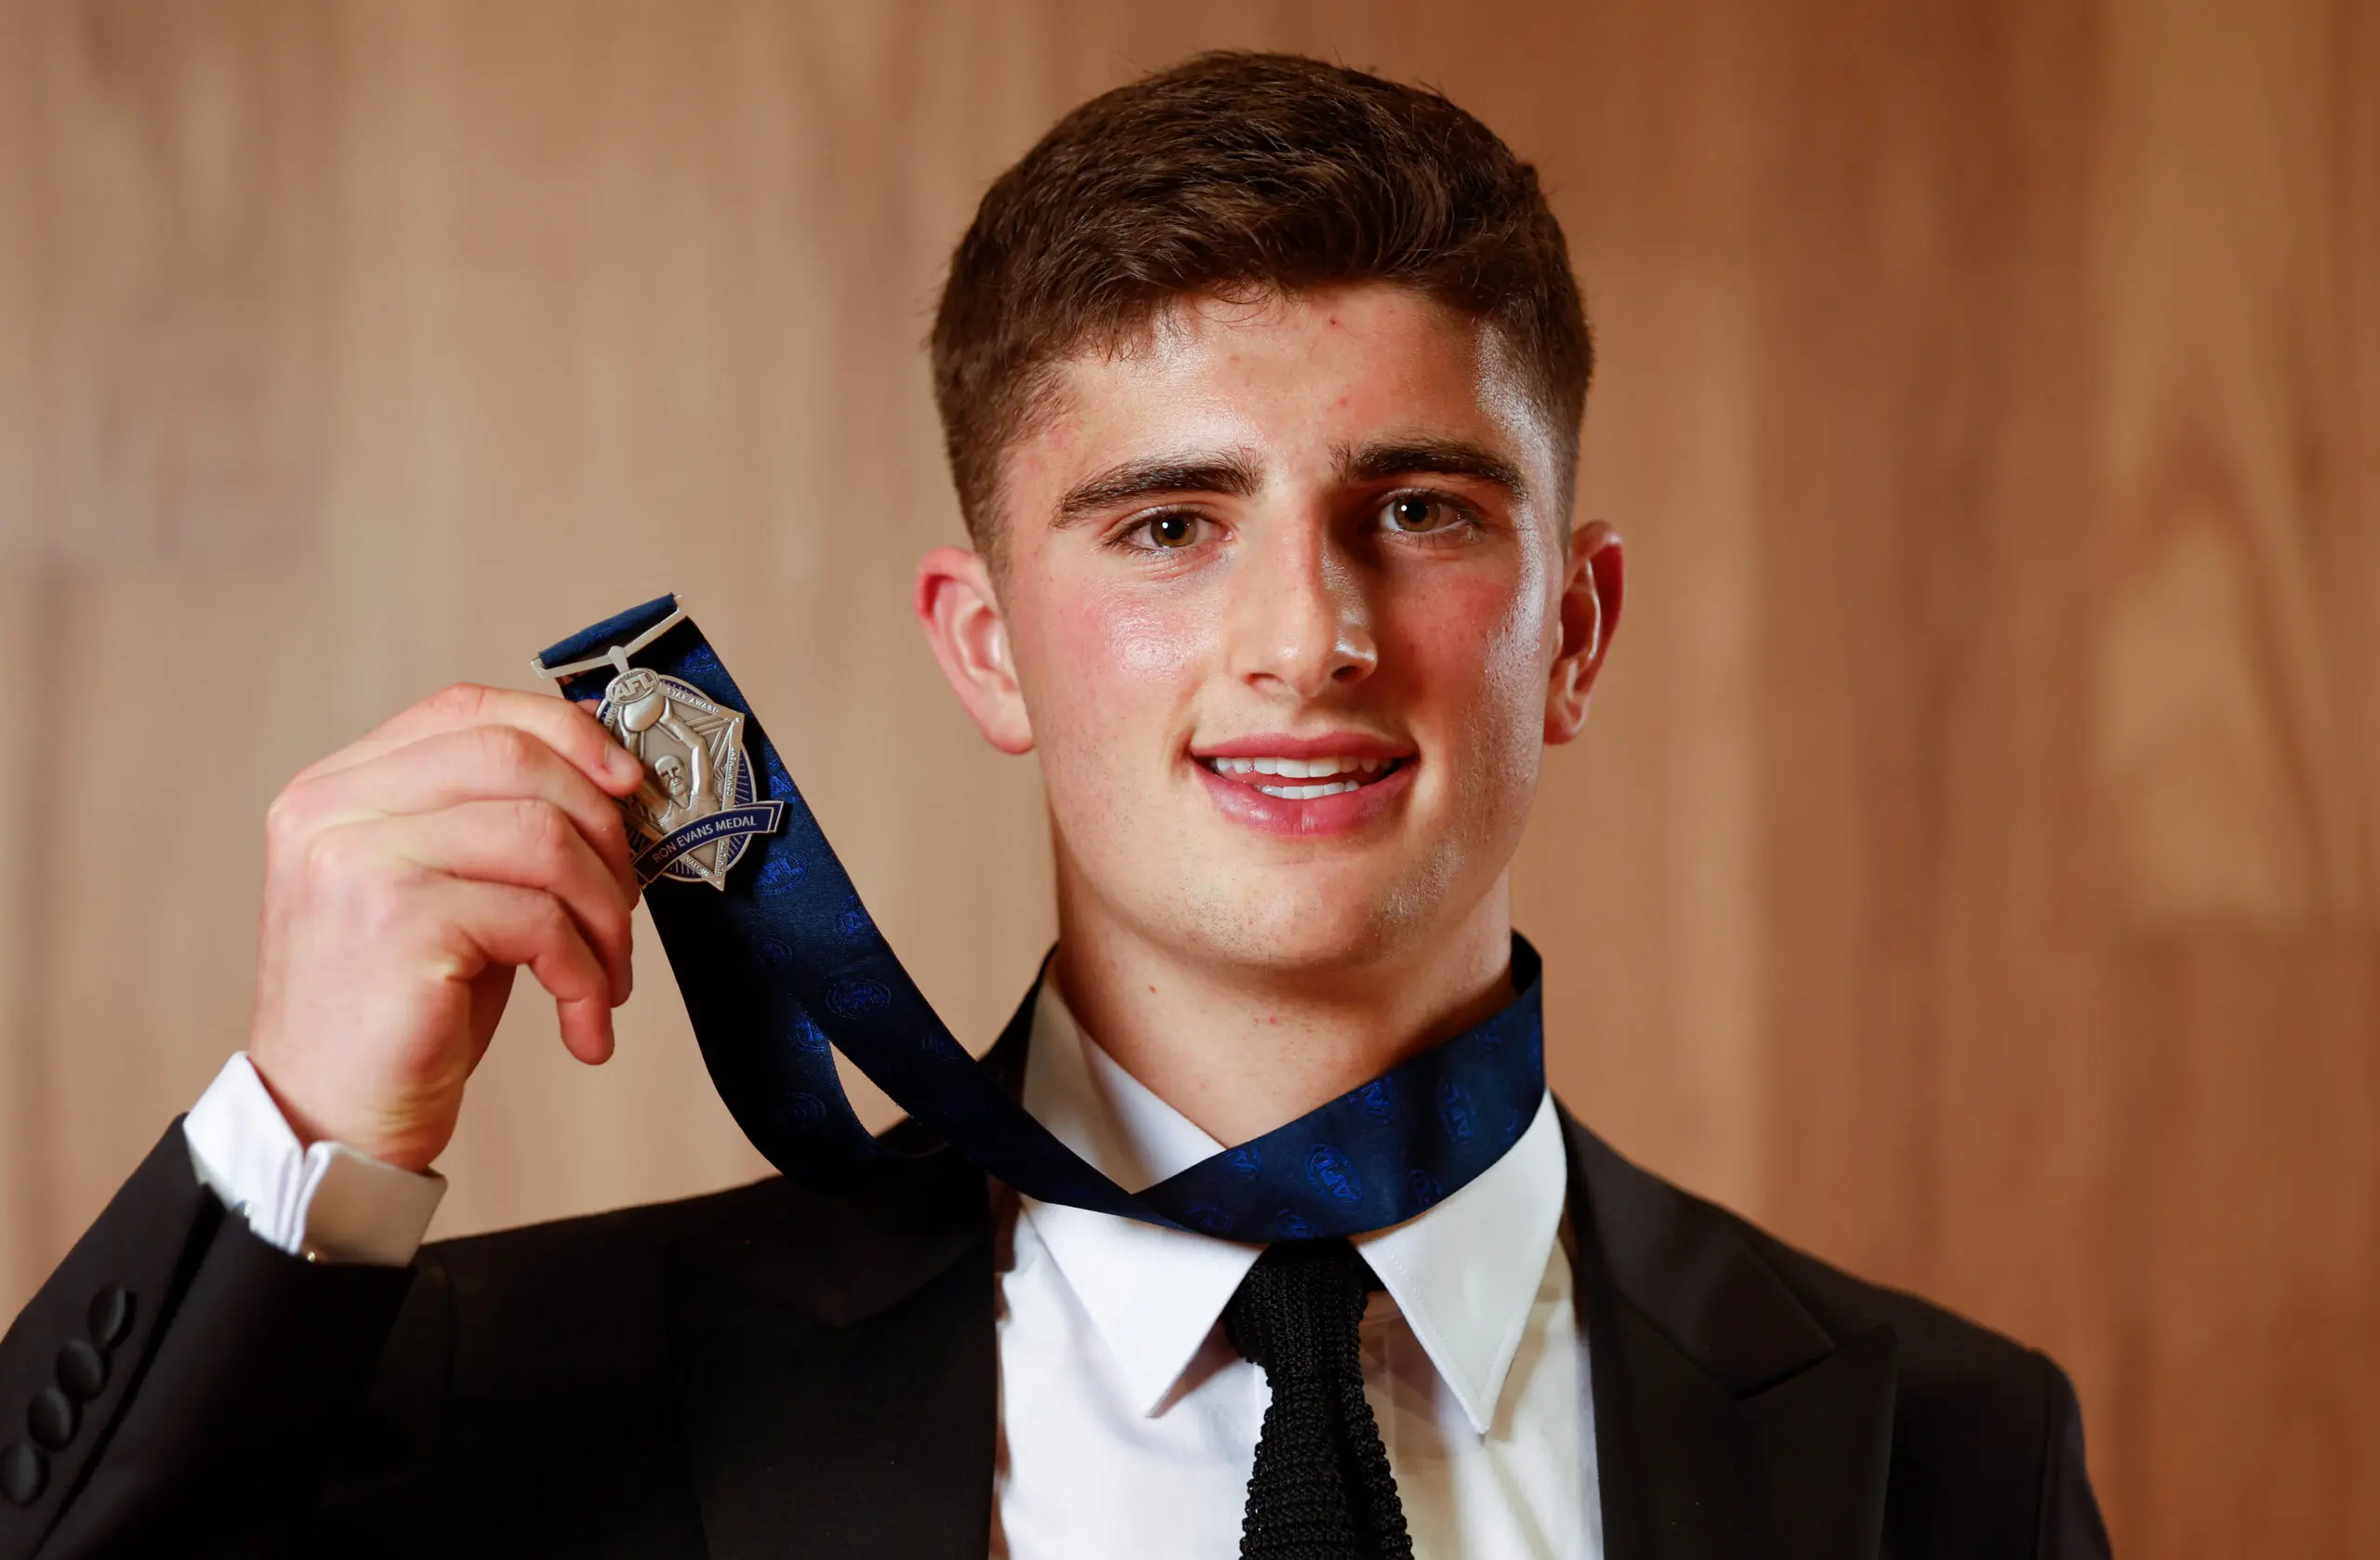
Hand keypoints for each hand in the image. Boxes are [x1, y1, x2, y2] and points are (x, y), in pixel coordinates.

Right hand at [247, 684, 645, 1171]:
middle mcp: (335, 811)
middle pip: (515, 759)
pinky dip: (585, 974)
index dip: (563, 730)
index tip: (626, 780)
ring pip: (542, 836)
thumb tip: (611, 780)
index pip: (467, 710)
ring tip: (609, 975)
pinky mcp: (398, 924)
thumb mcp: (442, 893)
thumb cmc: (402, 1012)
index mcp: (338, 788)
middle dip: (602, 828)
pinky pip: (539, 919)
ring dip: (605, 913)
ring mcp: (360, 862)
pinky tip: (584, 1022)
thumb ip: (492, 824)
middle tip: (627, 904)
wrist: (329, 1123)